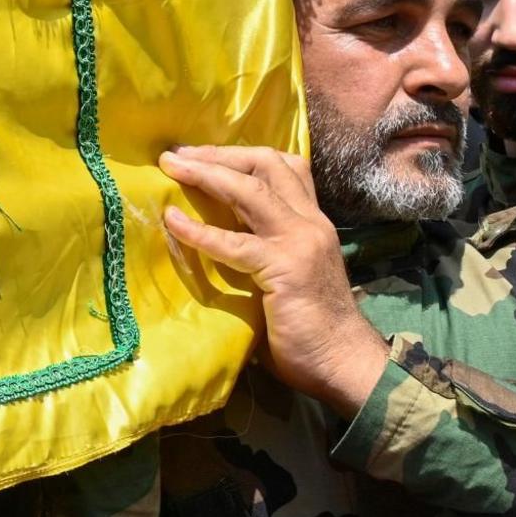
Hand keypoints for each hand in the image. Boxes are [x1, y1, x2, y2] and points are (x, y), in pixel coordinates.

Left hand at [158, 145, 390, 415]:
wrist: (344, 363)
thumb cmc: (310, 329)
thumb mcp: (286, 274)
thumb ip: (262, 250)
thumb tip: (214, 237)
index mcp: (312, 223)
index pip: (287, 167)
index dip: (242, 155)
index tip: (201, 154)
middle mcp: (310, 223)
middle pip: (267, 164)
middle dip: (220, 154)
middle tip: (178, 155)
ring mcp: (300, 242)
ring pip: (251, 189)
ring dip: (207, 173)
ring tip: (171, 167)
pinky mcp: (285, 268)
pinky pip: (234, 242)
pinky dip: (200, 230)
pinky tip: (173, 222)